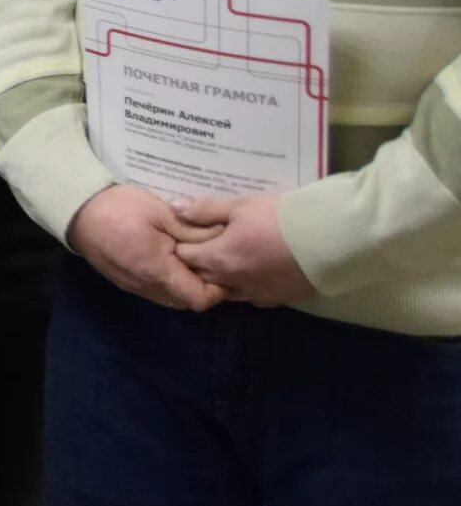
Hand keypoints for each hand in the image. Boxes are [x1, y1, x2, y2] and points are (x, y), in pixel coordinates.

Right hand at [68, 184, 227, 311]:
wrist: (77, 210)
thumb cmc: (120, 208)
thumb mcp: (162, 212)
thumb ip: (192, 232)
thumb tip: (222, 242)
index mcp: (157, 270)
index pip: (199, 298)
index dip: (217, 289)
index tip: (222, 268)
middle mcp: (145, 285)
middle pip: (185, 302)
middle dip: (201, 287)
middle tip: (208, 262)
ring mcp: (132, 286)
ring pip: (170, 299)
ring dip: (183, 286)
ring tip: (188, 260)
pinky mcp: (124, 281)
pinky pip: (154, 291)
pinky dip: (167, 283)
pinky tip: (167, 260)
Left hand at [171, 193, 314, 306]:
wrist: (332, 240)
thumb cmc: (282, 218)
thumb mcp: (241, 206)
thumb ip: (205, 210)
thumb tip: (174, 208)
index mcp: (218, 260)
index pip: (184, 257)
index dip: (181, 245)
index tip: (185, 233)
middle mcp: (232, 283)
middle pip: (201, 277)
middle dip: (197, 263)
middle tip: (202, 245)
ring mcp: (256, 294)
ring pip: (225, 290)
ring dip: (220, 278)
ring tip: (226, 259)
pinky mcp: (278, 299)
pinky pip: (251, 296)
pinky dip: (245, 286)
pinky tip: (251, 272)